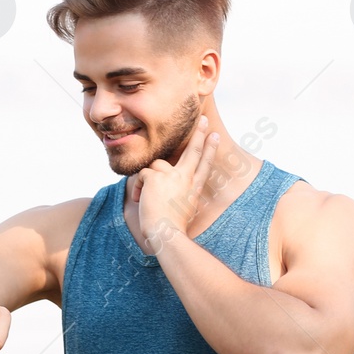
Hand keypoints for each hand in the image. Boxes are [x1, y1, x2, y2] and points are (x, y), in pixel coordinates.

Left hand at [131, 114, 220, 253]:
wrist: (165, 233)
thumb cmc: (172, 228)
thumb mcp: (183, 209)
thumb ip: (180, 193)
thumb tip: (170, 183)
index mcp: (194, 188)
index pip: (204, 164)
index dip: (210, 149)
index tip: (215, 136)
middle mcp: (185, 179)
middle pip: (193, 151)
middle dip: (199, 134)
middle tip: (203, 120)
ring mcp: (171, 176)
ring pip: (156, 164)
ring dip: (148, 179)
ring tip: (146, 197)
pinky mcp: (155, 177)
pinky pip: (142, 174)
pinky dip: (138, 187)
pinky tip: (140, 199)